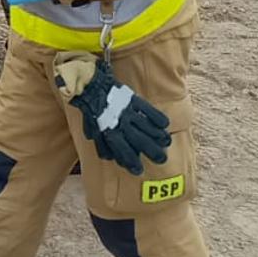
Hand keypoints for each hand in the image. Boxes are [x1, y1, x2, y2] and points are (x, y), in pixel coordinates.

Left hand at [57, 55, 172, 174]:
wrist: (91, 86)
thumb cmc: (92, 110)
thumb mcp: (92, 129)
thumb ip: (101, 144)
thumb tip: (110, 158)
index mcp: (109, 132)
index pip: (123, 151)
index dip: (131, 162)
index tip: (138, 170)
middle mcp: (120, 124)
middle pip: (140, 141)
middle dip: (152, 152)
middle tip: (161, 159)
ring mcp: (128, 112)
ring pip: (147, 127)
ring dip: (159, 137)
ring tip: (166, 143)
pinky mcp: (133, 100)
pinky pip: (148, 110)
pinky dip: (157, 118)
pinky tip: (164, 125)